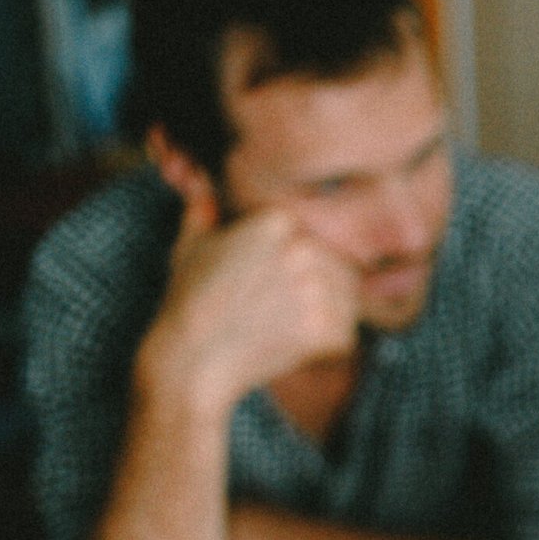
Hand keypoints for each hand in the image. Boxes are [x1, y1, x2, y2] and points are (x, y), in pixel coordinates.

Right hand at [141, 185, 361, 409]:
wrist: (190, 360)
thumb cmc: (190, 302)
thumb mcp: (192, 244)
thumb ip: (204, 208)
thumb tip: (201, 179)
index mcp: (277, 219)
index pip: (322, 242)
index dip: (308, 271)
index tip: (278, 291)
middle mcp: (302, 247)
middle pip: (342, 270)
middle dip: (323, 295)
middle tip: (283, 317)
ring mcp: (316, 288)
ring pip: (349, 303)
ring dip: (327, 320)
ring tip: (284, 332)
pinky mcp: (325, 328)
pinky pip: (345, 337)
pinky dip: (325, 350)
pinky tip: (290, 351)